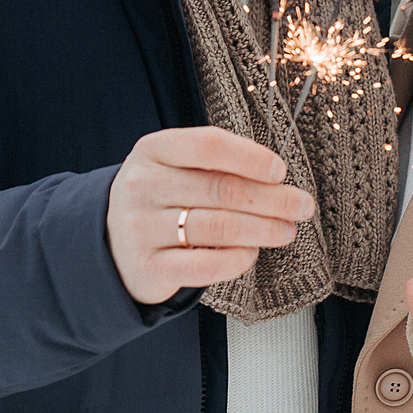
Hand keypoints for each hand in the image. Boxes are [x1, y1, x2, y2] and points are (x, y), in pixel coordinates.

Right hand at [106, 126, 315, 304]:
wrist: (111, 244)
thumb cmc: (160, 200)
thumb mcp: (174, 168)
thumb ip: (215, 165)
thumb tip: (276, 177)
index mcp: (153, 150)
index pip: (207, 145)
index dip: (250, 157)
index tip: (280, 170)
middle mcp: (143, 186)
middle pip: (220, 189)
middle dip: (271, 198)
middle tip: (301, 206)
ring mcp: (141, 228)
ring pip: (218, 227)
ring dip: (263, 229)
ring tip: (286, 231)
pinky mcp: (148, 267)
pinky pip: (204, 265)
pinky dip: (237, 259)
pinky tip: (252, 253)